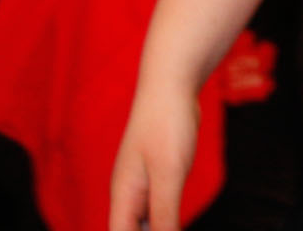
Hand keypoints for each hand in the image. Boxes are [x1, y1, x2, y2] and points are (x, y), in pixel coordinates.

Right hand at [103, 70, 196, 230]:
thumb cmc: (167, 125)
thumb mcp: (169, 172)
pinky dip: (167, 216)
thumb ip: (164, 211)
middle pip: (132, 230)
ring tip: (176, 226)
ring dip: (159, 228)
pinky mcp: (159, 172)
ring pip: (146, 220)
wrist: (172, 85)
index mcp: (124, 194)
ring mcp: (144, 181)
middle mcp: (129, 192)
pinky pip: (160, 204)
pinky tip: (178, 222)